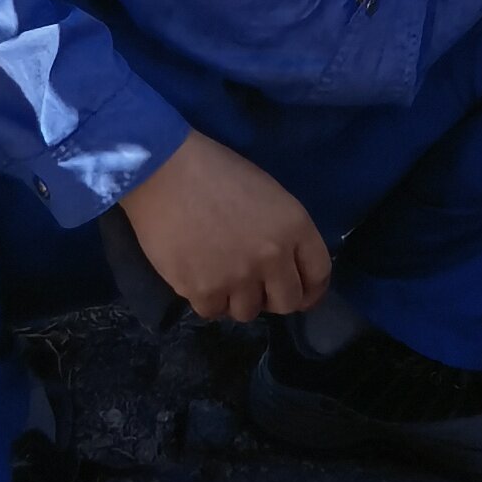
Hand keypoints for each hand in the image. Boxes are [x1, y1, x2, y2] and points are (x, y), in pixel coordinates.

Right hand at [117, 131, 331, 324]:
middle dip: (273, 297)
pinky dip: (206, 298)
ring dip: (237, 298)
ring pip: (248, 312)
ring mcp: (238, 277)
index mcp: (294, 226)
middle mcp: (272, 257)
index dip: (310, 289)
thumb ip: (283, 232)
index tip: (300, 292)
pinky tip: (197, 274)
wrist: (163, 170)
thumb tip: (284, 266)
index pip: (318, 275)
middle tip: (255, 285)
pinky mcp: (203, 291)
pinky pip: (213, 311)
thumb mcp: (267, 193)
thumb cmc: (215, 171)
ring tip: (220, 274)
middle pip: (287, 302)